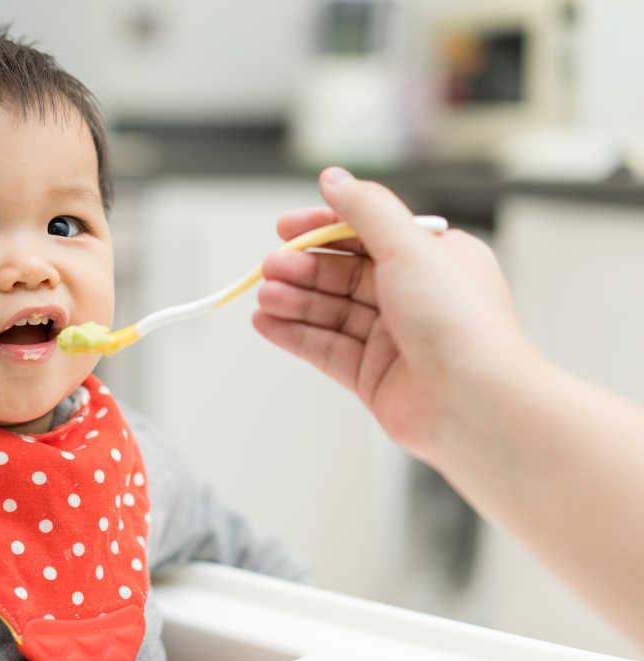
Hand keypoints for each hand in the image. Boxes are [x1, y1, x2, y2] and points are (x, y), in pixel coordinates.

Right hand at [252, 167, 529, 458]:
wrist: (475, 404)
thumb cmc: (459, 324)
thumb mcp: (409, 246)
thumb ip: (365, 210)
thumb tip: (333, 178)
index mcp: (434, 259)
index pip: (367, 233)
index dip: (323, 228)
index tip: (285, 228)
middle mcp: (414, 296)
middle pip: (343, 273)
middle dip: (303, 268)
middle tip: (270, 267)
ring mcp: (392, 338)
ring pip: (330, 310)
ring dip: (294, 301)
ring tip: (265, 297)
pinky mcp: (372, 375)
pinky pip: (324, 347)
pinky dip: (293, 334)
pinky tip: (266, 324)